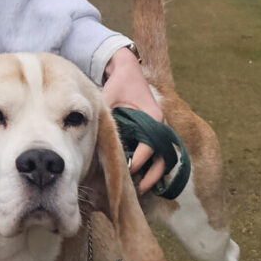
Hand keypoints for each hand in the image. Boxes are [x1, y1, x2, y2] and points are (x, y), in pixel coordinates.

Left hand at [102, 47, 165, 193]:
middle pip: (164, 157)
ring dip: (155, 174)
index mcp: (153, 117)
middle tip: (138, 189)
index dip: (138, 161)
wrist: (128, 71)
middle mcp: (161, 124)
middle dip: (152, 176)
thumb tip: (94, 141)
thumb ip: (106, 119)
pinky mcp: (157, 130)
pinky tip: (141, 176)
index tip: (127, 171)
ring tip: (141, 188)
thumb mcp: (109, 100)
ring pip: (165, 157)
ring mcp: (161, 127)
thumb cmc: (118, 85)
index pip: (149, 147)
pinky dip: (153, 165)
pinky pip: (160, 152)